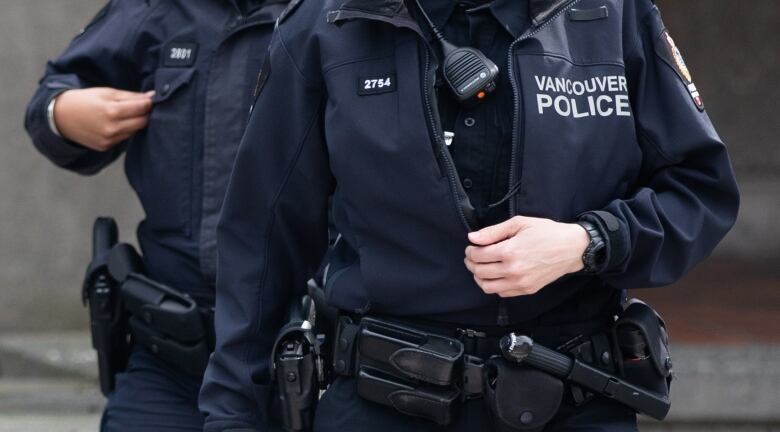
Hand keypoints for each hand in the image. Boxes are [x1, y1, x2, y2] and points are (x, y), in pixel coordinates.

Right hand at [54, 87, 153, 150]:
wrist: (61, 116)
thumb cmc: (85, 100)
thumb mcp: (107, 92)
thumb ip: (131, 96)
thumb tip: (152, 96)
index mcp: (112, 111)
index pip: (143, 108)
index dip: (149, 103)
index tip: (150, 99)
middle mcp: (112, 128)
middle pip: (143, 122)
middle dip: (145, 114)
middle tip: (141, 107)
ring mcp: (109, 140)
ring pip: (135, 131)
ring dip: (135, 123)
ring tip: (126, 114)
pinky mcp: (106, 147)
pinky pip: (124, 138)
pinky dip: (125, 131)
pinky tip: (117, 124)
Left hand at [464, 216, 588, 297]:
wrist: (571, 248)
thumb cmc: (547, 232)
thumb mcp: (519, 223)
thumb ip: (493, 232)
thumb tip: (472, 238)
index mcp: (509, 251)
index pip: (478, 256)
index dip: (470, 251)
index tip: (471, 247)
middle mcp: (513, 270)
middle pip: (479, 272)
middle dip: (471, 263)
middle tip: (472, 256)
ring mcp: (520, 283)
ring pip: (487, 286)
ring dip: (479, 277)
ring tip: (480, 267)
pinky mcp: (527, 290)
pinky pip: (501, 293)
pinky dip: (493, 285)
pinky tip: (495, 275)